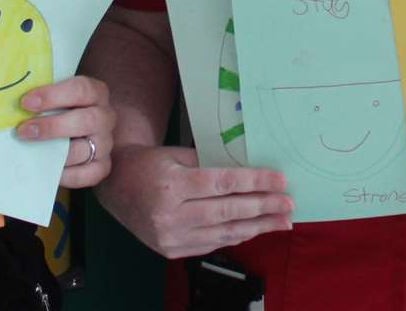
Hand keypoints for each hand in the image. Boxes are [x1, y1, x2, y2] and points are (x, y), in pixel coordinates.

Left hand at [16, 75, 116, 188]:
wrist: (78, 133)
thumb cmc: (60, 110)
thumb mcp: (55, 98)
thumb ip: (40, 99)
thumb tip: (8, 105)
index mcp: (95, 93)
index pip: (81, 89)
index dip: (53, 95)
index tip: (26, 102)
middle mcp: (105, 117)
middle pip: (87, 120)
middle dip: (53, 126)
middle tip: (23, 130)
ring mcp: (105, 143)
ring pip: (85, 150)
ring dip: (55, 153)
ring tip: (31, 152)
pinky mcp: (102, 166)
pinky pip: (87, 174)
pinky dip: (66, 175)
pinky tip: (48, 170)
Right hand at [95, 143, 292, 258]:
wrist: (117, 188)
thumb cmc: (151, 164)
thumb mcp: (178, 155)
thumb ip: (211, 165)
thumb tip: (252, 173)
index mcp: (173, 185)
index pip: (224, 184)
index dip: (256, 182)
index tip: (281, 181)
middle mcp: (170, 215)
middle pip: (228, 211)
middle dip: (263, 207)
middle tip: (289, 203)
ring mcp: (170, 237)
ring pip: (223, 233)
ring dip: (257, 227)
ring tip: (282, 221)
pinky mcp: (171, 250)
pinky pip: (212, 244)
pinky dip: (236, 236)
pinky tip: (255, 229)